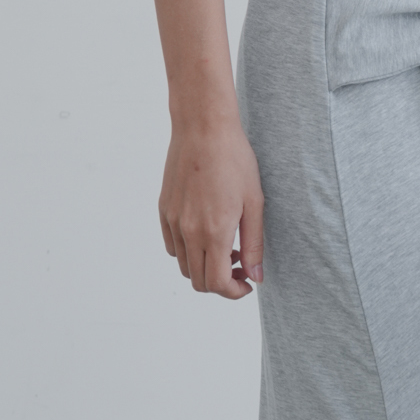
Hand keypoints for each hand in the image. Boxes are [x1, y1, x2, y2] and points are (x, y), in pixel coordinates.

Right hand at [159, 117, 264, 299]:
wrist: (203, 127)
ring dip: (205, 267)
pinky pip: (172, 245)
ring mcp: (173, 221)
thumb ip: (254, 244)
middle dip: (221, 283)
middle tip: (241, 266)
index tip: (247, 284)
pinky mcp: (164, 210)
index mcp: (213, 231)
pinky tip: (206, 232)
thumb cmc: (234, 159)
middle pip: (198, 281)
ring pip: (184, 265)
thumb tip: (256, 276)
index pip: (217, 283)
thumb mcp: (255, 202)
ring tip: (227, 246)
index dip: (234, 292)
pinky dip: (188, 251)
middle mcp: (188, 231)